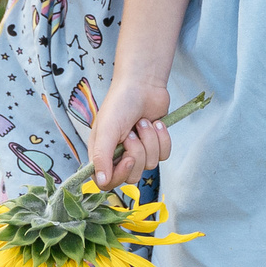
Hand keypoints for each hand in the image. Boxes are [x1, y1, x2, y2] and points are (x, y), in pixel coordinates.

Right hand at [83, 75, 173, 190]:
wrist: (144, 84)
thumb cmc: (120, 103)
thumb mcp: (106, 129)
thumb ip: (102, 156)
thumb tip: (101, 182)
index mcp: (102, 153)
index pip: (107, 182)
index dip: (119, 175)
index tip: (127, 159)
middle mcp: (119, 155)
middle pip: (132, 176)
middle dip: (137, 152)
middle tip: (132, 132)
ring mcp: (139, 150)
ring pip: (150, 164)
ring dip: (150, 141)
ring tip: (143, 122)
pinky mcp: (156, 144)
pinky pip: (164, 155)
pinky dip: (162, 138)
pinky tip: (156, 123)